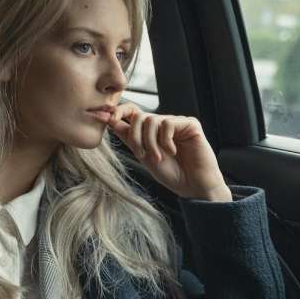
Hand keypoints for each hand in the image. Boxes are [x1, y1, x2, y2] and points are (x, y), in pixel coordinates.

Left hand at [106, 102, 231, 201]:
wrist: (192, 186)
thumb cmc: (171, 173)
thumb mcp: (143, 155)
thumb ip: (129, 138)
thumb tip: (110, 120)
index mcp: (150, 131)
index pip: (132, 112)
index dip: (118, 111)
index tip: (107, 117)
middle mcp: (162, 124)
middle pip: (139, 116)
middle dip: (136, 137)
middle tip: (142, 155)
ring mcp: (176, 122)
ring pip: (151, 120)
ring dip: (151, 143)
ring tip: (159, 158)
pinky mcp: (190, 124)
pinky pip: (168, 123)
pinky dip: (166, 141)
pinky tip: (173, 152)